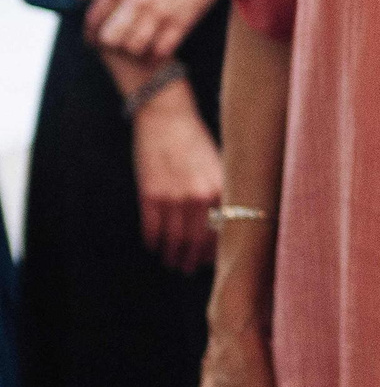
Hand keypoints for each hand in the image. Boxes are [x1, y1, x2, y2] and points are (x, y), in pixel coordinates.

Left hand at [75, 0, 214, 60]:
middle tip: (112, 48)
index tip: (93, 40)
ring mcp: (161, 12)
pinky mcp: (183, 22)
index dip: (90, 33)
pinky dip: (155, 55)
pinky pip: (162, 49)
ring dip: (132, 51)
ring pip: (135, 47)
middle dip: (109, 46)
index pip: (95, 17)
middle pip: (112, 37)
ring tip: (133, 50)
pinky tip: (154, 52)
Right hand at [130, 91, 219, 272]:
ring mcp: (173, 198)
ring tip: (172, 262)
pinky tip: (154, 246)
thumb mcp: (218, 166)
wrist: (167, 118)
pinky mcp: (150, 195)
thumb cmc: (196, 141)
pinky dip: (153, 241)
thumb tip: (221, 225)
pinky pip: (151, 229)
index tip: (212, 262)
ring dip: (172, 255)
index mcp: (221, 190)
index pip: (222, 233)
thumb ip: (221, 194)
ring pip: (174, 240)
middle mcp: (199, 198)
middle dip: (193, 260)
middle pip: (197, 242)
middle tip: (189, 269)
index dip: (216, 252)